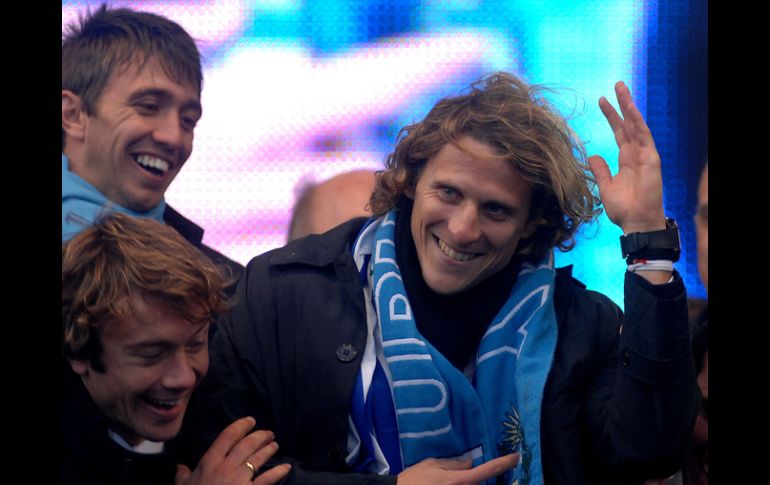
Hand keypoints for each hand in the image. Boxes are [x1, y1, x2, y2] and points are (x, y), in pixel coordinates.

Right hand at [175, 416, 290, 484]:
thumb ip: (182, 475)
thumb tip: (180, 467)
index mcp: (209, 462)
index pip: (227, 436)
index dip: (241, 425)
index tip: (250, 421)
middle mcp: (225, 467)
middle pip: (246, 444)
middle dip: (260, 436)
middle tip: (268, 433)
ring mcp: (238, 479)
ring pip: (258, 458)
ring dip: (269, 450)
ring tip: (275, 445)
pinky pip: (267, 479)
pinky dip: (278, 472)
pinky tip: (286, 467)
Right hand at [397, 453, 518, 484]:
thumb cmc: (414, 479)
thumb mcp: (433, 464)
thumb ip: (454, 464)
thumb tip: (470, 463)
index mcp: (459, 480)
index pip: (488, 470)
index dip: (504, 463)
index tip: (515, 457)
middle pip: (481, 483)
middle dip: (484, 475)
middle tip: (479, 467)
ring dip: (471, 480)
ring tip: (459, 474)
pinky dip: (465, 483)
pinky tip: (452, 480)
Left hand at [587, 81, 665, 234]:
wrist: (635, 222)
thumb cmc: (623, 208)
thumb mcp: (605, 186)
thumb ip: (600, 170)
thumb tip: (592, 156)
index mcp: (626, 159)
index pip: (619, 132)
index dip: (611, 116)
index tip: (602, 101)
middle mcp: (636, 153)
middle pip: (628, 123)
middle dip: (622, 104)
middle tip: (616, 84)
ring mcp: (645, 155)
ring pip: (636, 125)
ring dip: (630, 106)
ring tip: (622, 89)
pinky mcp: (651, 159)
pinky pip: (644, 136)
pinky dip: (637, 121)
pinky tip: (630, 108)